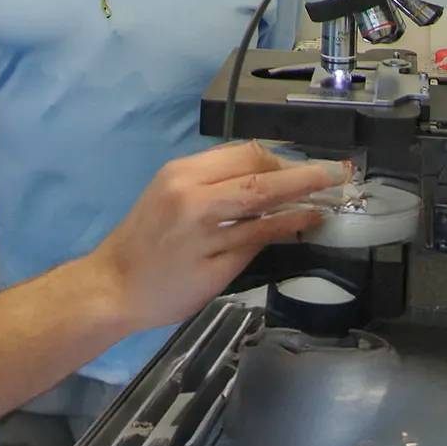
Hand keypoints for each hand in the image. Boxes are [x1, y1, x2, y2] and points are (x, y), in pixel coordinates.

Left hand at [89, 141, 350, 332]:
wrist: (109, 286)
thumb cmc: (165, 292)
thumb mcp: (219, 272)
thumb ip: (262, 236)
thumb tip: (305, 216)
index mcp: (199, 206)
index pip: (263, 184)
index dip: (304, 179)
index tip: (337, 175)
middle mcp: (187, 177)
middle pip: (252, 157)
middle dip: (290, 166)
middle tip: (324, 178)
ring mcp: (176, 171)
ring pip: (236, 153)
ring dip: (270, 164)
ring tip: (299, 182)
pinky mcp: (170, 173)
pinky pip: (218, 160)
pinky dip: (246, 167)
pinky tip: (263, 183)